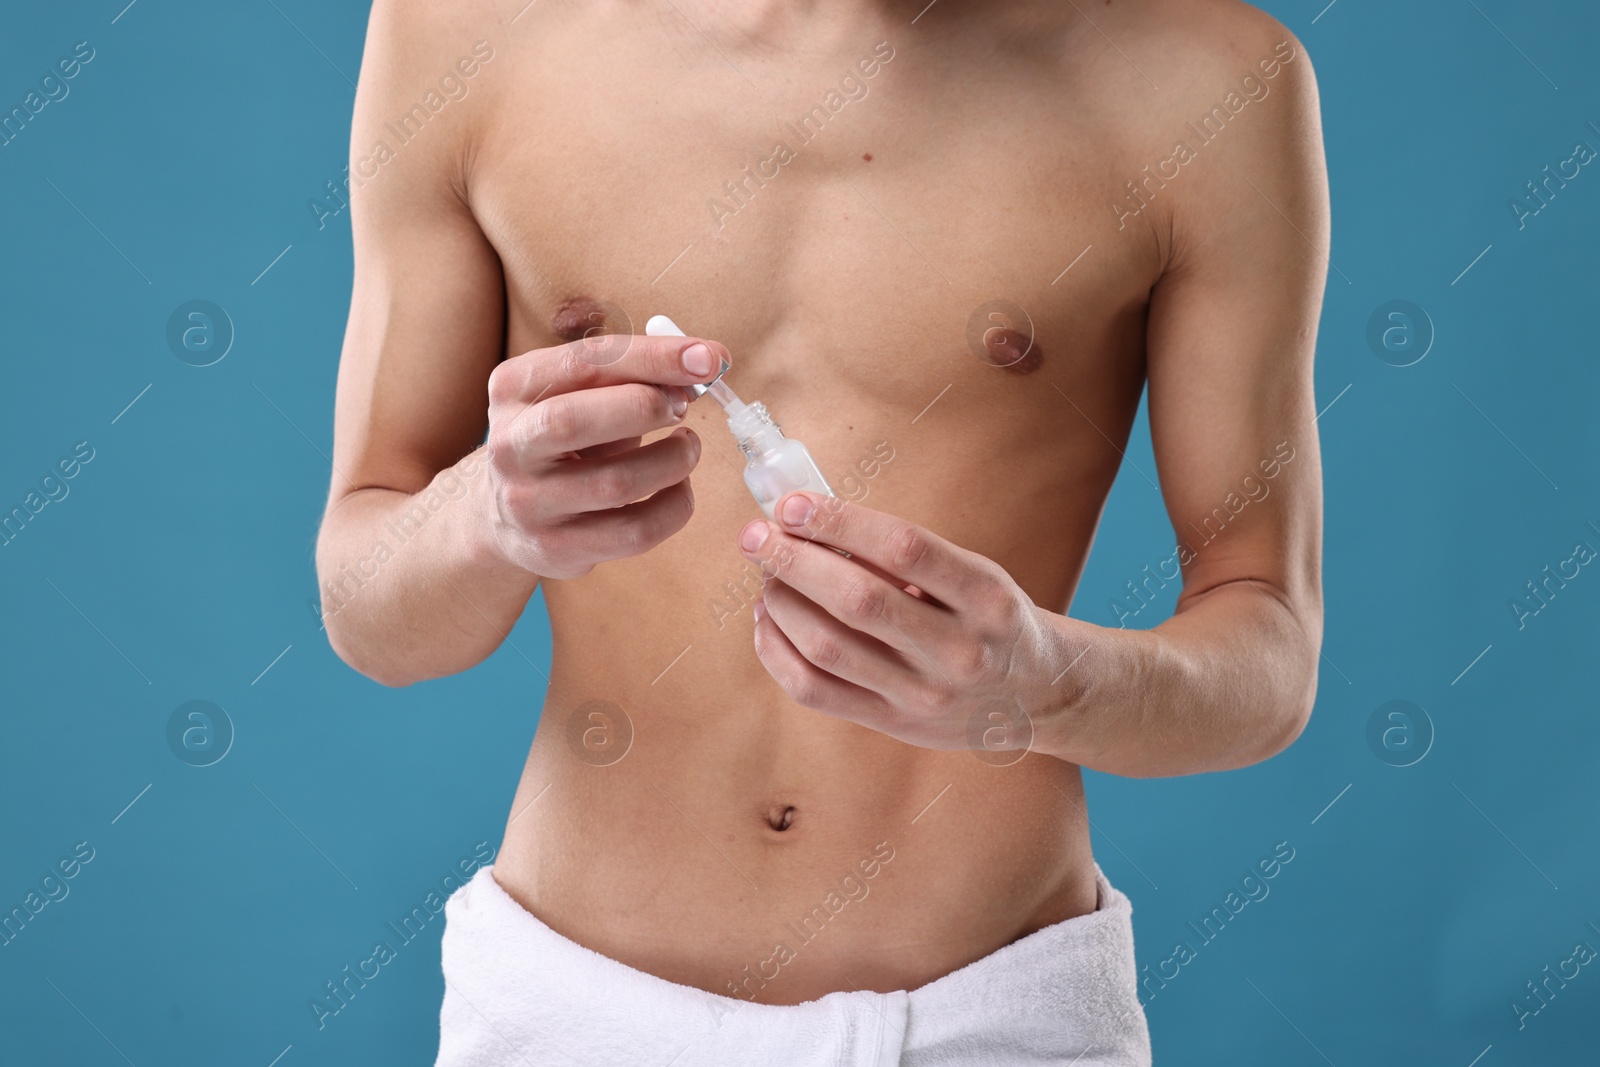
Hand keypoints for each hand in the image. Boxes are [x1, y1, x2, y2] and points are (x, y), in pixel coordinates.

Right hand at [484, 333, 729, 578]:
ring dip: (672, 460)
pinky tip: (678, 487)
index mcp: (514, 388)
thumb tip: (703, 363)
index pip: (584, 362)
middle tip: (684, 406)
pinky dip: (674, 506)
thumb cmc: (560, 442)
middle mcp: (511, 445)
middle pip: (575, 421)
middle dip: (647, 407)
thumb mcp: (578, 396)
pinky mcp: (556, 548)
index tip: (708, 358)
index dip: (652, 357)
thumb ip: (630, 376)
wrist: (504, 516)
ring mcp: (529, 502)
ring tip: (687, 447)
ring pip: (615, 483)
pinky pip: (634, 532)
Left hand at [738, 492, 1078, 752]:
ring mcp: (924, 696)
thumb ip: (906, 556)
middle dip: (793, 561)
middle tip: (756, 536)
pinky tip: (767, 620)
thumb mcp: (976, 574)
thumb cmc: (992, 620)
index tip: (793, 504)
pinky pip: (814, 691)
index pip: (905, 548)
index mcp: (986, 597)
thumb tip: (814, 521)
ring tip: (766, 575)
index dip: (841, 521)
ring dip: (780, 603)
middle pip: (857, 601)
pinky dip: (777, 651)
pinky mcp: (893, 724)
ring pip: (826, 648)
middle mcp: (958, 651)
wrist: (1040, 694)